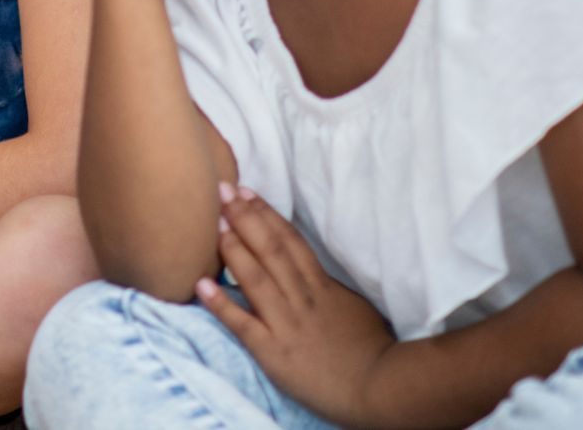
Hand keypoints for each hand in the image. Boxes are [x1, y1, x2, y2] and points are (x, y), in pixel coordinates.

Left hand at [196, 187, 395, 425]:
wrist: (382, 391)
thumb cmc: (373, 349)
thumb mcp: (354, 306)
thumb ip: (329, 286)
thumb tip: (310, 267)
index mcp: (321, 286)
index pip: (290, 240)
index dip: (266, 214)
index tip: (246, 191)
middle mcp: (301, 299)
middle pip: (270, 249)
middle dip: (244, 218)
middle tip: (223, 190)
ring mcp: (286, 324)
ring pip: (256, 278)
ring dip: (232, 249)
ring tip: (213, 224)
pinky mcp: (274, 353)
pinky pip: (243, 325)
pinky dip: (221, 304)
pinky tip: (200, 285)